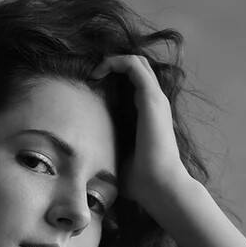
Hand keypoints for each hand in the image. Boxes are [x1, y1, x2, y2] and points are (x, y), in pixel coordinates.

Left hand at [91, 52, 194, 214]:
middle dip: (114, 64)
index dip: (115, 77)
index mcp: (148, 115)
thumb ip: (108, 152)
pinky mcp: (151, 98)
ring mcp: (155, 99)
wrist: (159, 186)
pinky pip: (134, 65)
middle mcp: (154, 103)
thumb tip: (86, 164)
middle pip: (139, 67)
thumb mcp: (118, 160)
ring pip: (137, 61)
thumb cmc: (141, 181)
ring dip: (113, 60)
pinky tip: (99, 72)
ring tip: (95, 72)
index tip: (93, 86)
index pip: (136, 82)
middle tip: (94, 76)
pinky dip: (116, 62)